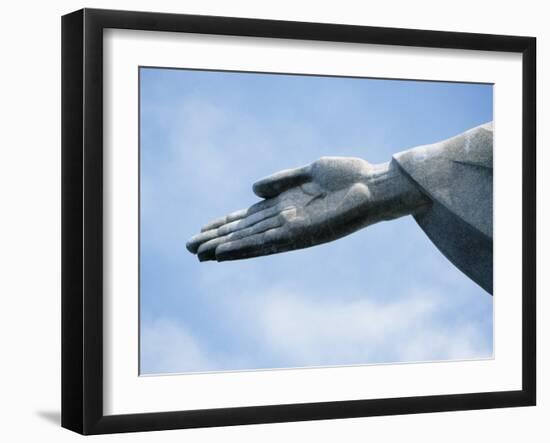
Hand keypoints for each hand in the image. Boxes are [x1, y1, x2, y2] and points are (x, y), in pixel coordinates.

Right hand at [186, 157, 377, 261]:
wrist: (375, 186)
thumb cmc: (348, 177)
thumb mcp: (309, 171)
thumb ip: (280, 180)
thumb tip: (251, 190)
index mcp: (286, 205)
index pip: (249, 217)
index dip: (225, 223)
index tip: (204, 228)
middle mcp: (285, 220)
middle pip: (244, 231)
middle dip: (217, 238)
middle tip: (190, 247)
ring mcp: (292, 229)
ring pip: (250, 240)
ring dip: (224, 247)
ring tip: (198, 253)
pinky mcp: (300, 234)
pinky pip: (266, 243)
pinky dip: (243, 248)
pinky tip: (223, 252)